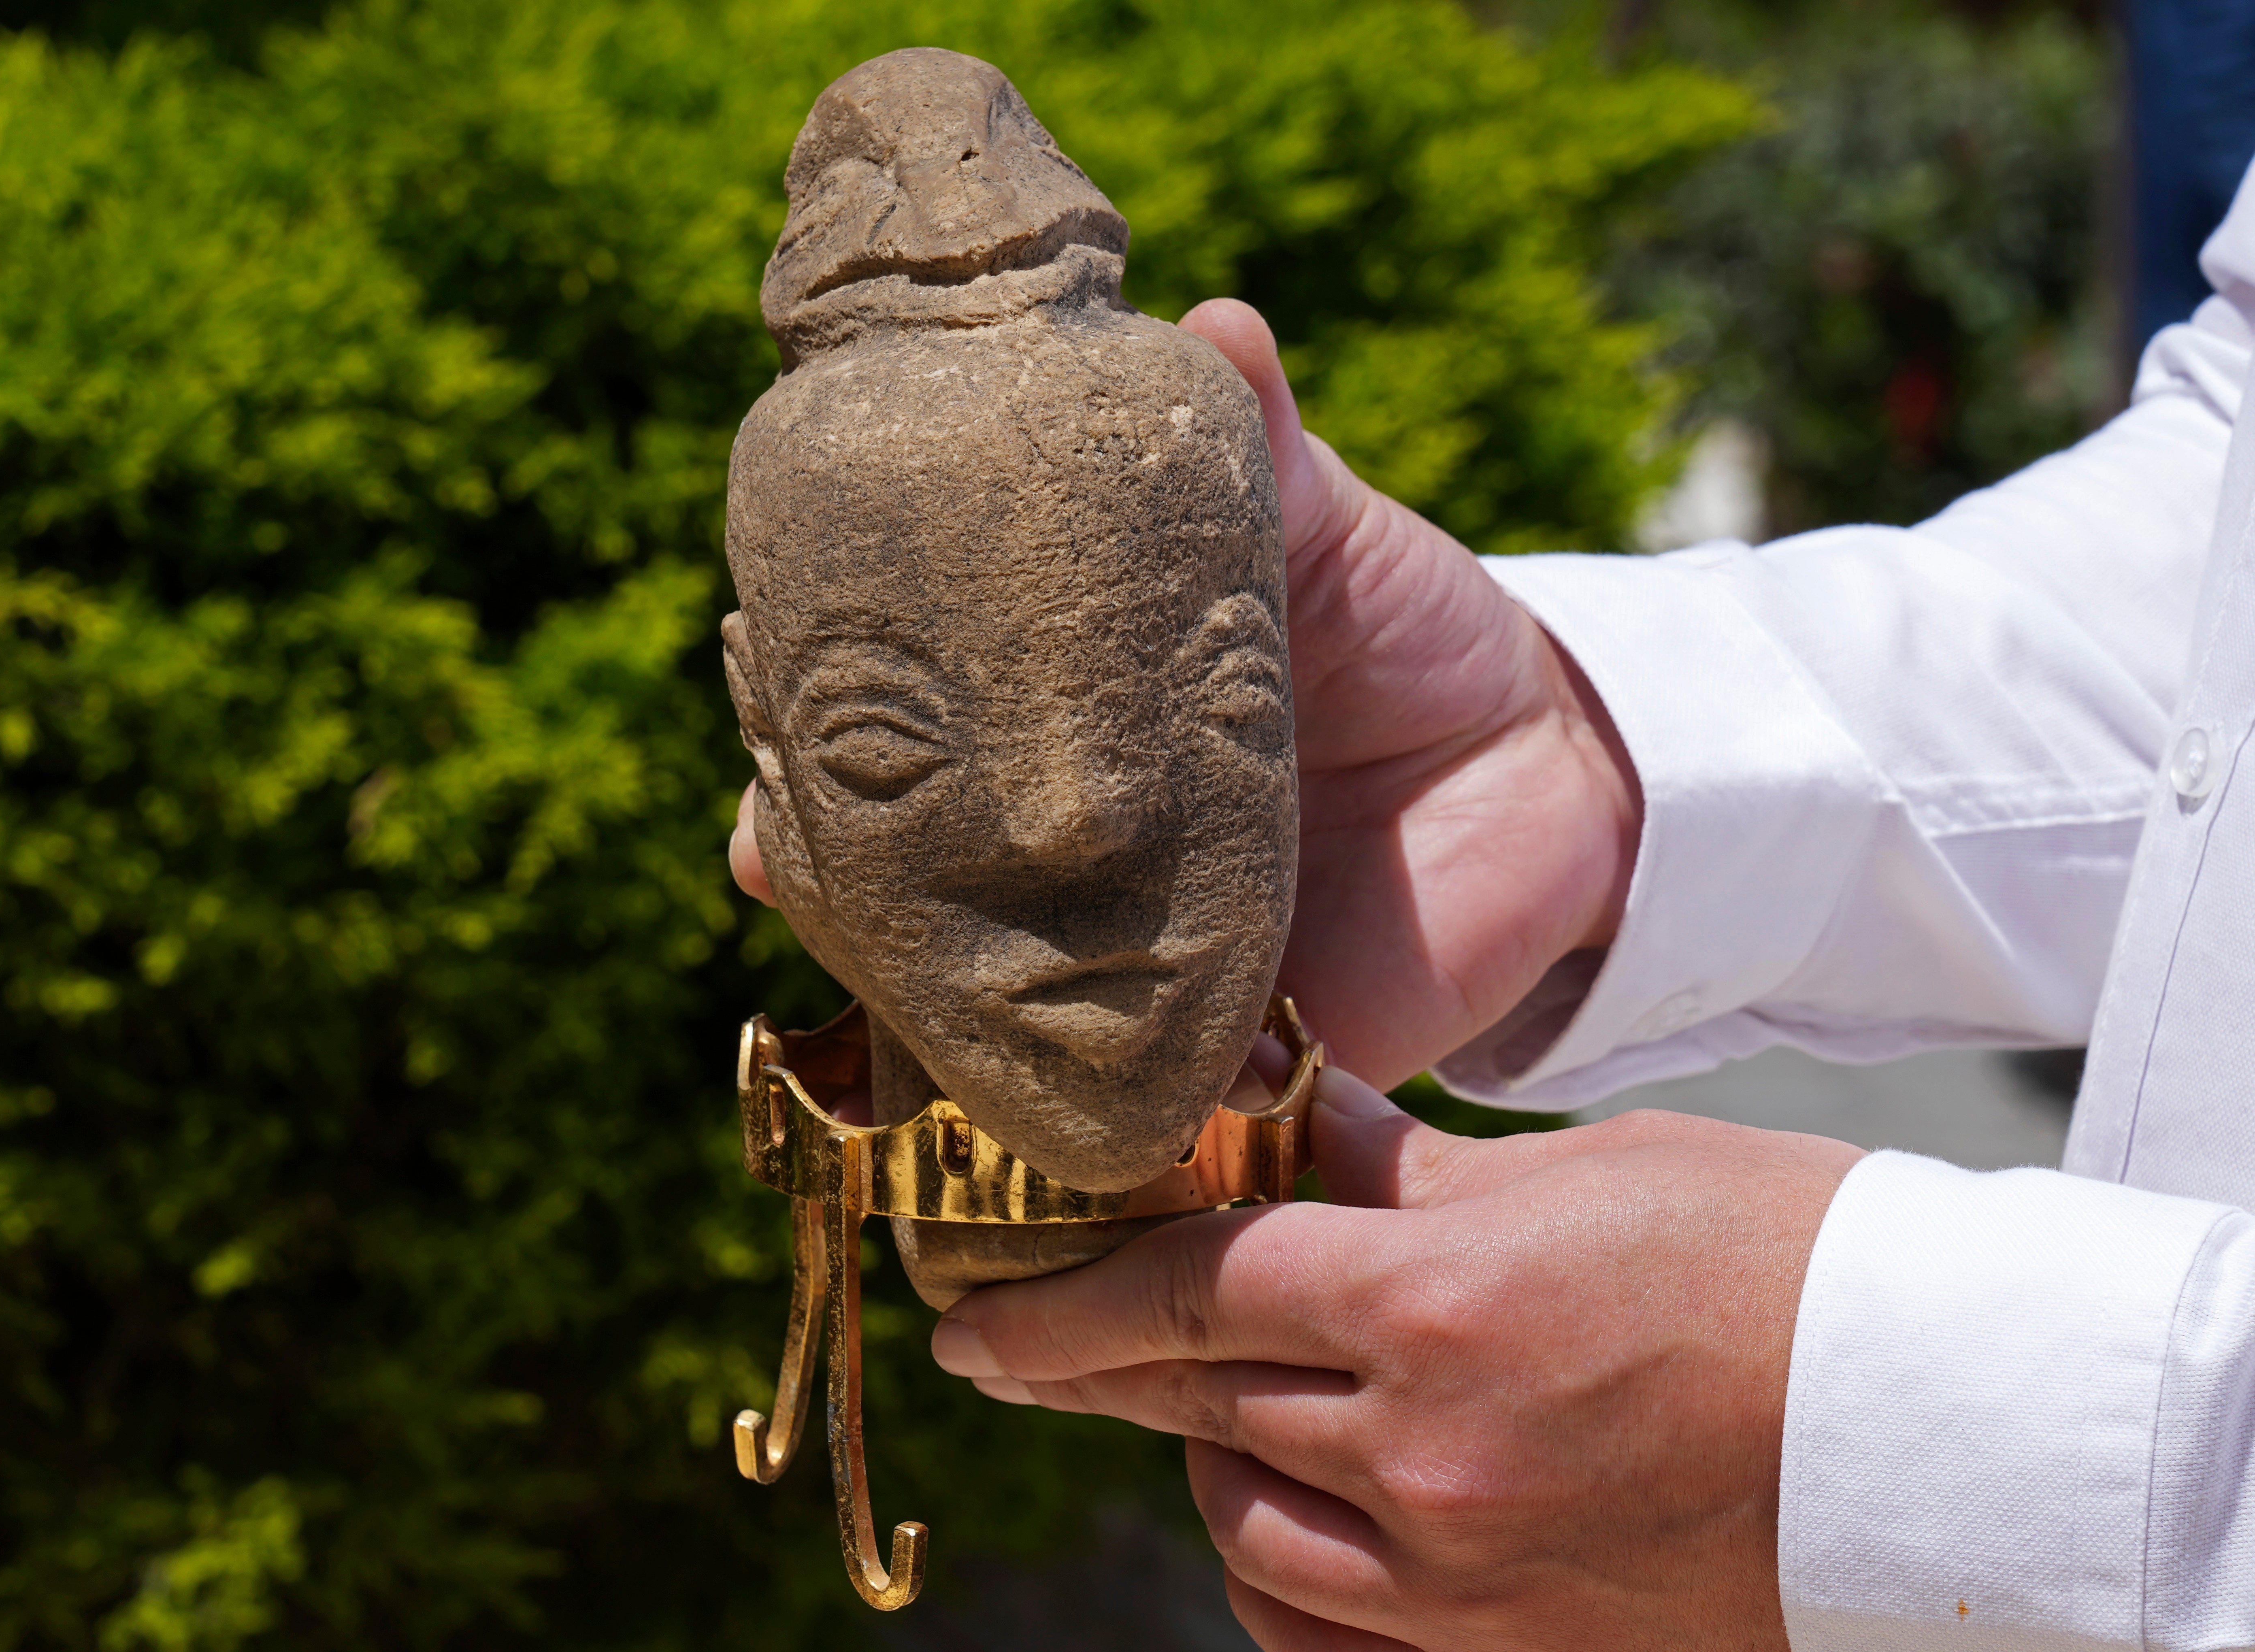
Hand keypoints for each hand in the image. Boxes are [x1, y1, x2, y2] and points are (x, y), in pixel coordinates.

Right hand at [730, 298, 1639, 1085]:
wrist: (1554, 775)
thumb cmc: (1407, 629)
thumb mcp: (1328, 537)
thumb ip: (1265, 457)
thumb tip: (1217, 324)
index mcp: (1061, 720)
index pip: (902, 730)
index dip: (817, 730)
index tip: (757, 713)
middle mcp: (1069, 852)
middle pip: (915, 886)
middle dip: (840, 885)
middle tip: (773, 862)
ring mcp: (1133, 966)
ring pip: (1001, 1009)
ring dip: (940, 1009)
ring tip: (882, 999)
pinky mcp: (1230, 1056)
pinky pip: (1145, 1100)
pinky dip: (1101, 1106)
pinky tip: (1054, 1101)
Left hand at [932, 1066, 1863, 1649]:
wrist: (1944, 1423)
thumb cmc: (1782, 1256)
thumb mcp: (1581, 1170)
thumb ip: (1405, 1172)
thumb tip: (1286, 1131)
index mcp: (1439, 1303)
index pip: (1187, 1288)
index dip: (1059, 1294)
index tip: (973, 1306)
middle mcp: (1426, 1455)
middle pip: (1192, 1404)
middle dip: (1083, 1367)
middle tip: (1011, 1343)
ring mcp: (1464, 1577)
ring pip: (1247, 1528)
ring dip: (1203, 1457)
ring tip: (1214, 1403)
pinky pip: (1322, 1629)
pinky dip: (1278, 1567)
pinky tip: (1286, 1515)